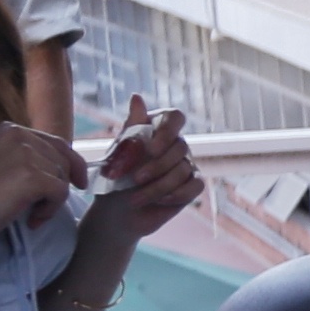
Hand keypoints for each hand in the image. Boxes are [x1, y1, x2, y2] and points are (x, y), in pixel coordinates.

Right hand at [0, 126, 79, 242]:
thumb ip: (24, 158)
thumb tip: (59, 169)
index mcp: (10, 129)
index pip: (55, 143)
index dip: (69, 164)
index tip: (76, 183)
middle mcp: (20, 135)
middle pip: (63, 160)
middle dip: (60, 186)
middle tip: (43, 208)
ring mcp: (26, 154)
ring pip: (63, 178)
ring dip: (52, 201)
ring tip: (31, 215)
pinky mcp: (32, 176)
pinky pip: (60, 193)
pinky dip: (50, 210)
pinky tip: (31, 221)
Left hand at [89, 100, 202, 235]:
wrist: (114, 214)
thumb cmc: (114, 180)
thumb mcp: (117, 152)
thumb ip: (131, 126)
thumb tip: (137, 96)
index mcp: (157, 129)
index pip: (175, 117)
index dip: (167, 131)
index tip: (150, 149)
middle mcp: (174, 144)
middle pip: (181, 146)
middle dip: (156, 166)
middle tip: (134, 180)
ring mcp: (186, 164)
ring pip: (184, 169)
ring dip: (158, 186)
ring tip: (135, 199)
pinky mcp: (191, 186)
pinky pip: (195, 186)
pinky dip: (176, 194)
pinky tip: (159, 201)